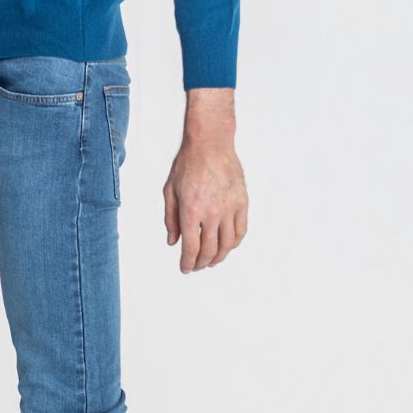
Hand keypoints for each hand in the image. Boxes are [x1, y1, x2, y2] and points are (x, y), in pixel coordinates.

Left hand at [163, 93, 247, 271]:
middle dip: (201, 263)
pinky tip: (227, 246)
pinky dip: (234, 243)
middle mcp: (212, 212)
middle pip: (210, 250)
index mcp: (191, 210)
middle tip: (196, 266)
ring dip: (219, 257)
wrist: (211, 144)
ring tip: (212, 261)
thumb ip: (171, 218)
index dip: (187, 262)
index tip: (185, 268)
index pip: (191, 247)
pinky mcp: (242, 202)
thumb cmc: (188, 164)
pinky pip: (240, 230)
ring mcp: (230, 208)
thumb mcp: (170, 190)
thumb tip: (173, 241)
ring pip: (227, 244)